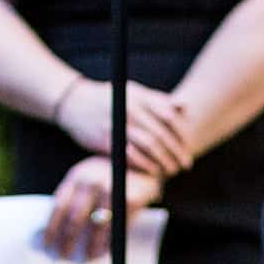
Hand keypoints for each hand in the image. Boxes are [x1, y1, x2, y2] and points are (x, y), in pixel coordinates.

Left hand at [41, 155, 162, 262]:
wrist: (141, 166)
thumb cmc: (107, 177)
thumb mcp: (85, 178)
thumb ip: (70, 199)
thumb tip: (48, 232)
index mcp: (77, 177)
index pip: (58, 207)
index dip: (50, 230)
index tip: (46, 246)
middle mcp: (92, 183)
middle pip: (74, 221)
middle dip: (66, 243)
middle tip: (61, 257)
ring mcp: (112, 191)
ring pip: (96, 230)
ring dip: (88, 249)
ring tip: (83, 259)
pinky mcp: (129, 201)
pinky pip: (115, 230)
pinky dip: (107, 245)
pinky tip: (100, 252)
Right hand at [55, 79, 193, 177]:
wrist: (75, 103)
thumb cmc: (110, 97)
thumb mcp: (134, 92)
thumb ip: (159, 100)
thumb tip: (184, 107)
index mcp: (139, 97)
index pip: (168, 116)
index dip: (181, 133)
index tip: (188, 145)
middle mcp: (130, 110)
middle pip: (161, 134)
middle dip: (176, 151)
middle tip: (186, 164)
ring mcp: (118, 125)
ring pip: (148, 146)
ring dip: (163, 160)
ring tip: (172, 170)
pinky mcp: (107, 140)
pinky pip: (131, 155)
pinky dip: (144, 164)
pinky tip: (153, 171)